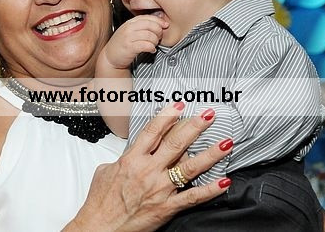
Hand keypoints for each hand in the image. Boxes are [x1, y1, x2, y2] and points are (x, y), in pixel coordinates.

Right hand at [66, 103, 232, 231]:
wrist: (98, 228)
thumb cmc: (99, 203)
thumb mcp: (105, 172)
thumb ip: (122, 159)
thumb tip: (130, 153)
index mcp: (132, 159)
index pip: (153, 131)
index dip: (167, 116)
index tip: (180, 105)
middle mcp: (148, 171)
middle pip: (175, 143)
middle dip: (194, 126)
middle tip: (209, 115)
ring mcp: (159, 189)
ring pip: (190, 167)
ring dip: (210, 154)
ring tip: (226, 143)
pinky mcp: (166, 207)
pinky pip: (192, 197)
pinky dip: (210, 189)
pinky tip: (223, 181)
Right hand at [103, 15, 167, 68]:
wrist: (110, 57)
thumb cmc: (122, 44)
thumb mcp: (131, 31)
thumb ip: (142, 25)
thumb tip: (159, 20)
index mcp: (130, 22)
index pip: (147, 17)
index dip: (159, 21)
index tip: (165, 25)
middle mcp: (129, 28)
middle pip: (150, 25)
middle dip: (158, 31)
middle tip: (159, 37)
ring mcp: (128, 37)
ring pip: (149, 35)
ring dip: (155, 41)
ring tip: (154, 44)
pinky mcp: (129, 48)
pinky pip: (145, 45)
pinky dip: (151, 47)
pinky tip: (151, 49)